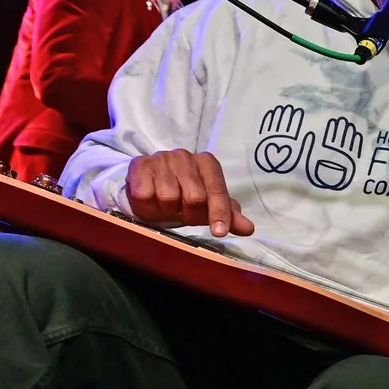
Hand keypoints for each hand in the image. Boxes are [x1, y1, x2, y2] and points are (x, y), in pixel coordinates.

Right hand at [126, 149, 252, 237]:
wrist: (150, 183)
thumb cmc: (184, 195)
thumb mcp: (208, 206)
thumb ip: (228, 215)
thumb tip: (248, 228)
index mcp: (207, 163)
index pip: (217, 191)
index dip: (219, 213)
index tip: (219, 232)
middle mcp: (185, 156)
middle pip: (194, 197)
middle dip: (189, 214)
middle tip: (182, 215)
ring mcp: (162, 158)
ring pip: (168, 197)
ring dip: (166, 211)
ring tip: (165, 206)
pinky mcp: (140, 164)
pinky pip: (145, 195)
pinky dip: (148, 206)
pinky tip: (150, 200)